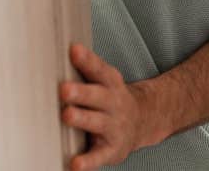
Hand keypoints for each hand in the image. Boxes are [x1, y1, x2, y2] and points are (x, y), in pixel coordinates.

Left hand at [59, 43, 159, 170]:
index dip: (87, 60)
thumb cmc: (111, 99)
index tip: (74, 50)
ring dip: (82, 119)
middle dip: (81, 92)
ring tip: (67, 115)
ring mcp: (114, 126)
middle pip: (98, 96)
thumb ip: (86, 68)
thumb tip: (64, 49)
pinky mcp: (112, 150)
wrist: (143, 121)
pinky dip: (87, 161)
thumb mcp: (105, 80)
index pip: (99, 69)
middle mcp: (114, 103)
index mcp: (110, 83)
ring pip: (97, 123)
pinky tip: (75, 164)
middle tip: (64, 89)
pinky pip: (98, 156)